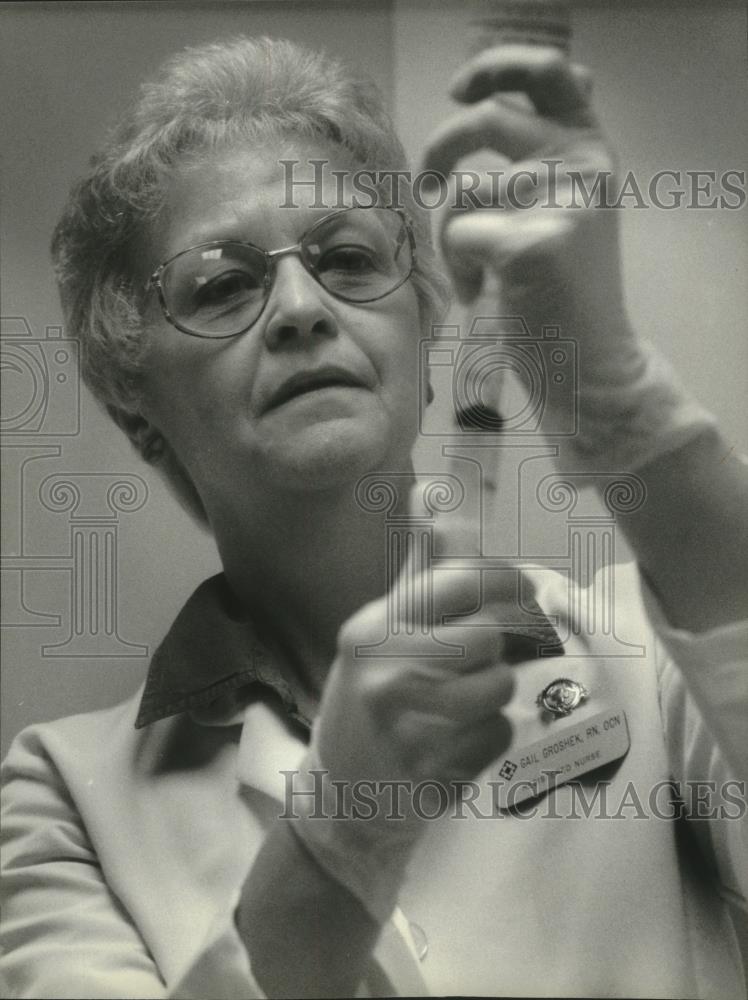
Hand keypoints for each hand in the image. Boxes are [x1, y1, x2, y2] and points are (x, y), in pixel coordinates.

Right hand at [290, 534, 522, 919]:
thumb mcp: (381, 629)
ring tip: (465, 700)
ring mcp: (405, 728)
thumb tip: (434, 494)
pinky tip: (456, 742)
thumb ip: (418, 567)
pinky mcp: (429, 776)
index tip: (524, 585)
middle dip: (495, 646)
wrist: (343, 793)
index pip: (459, 582)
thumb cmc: (370, 695)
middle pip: (488, 636)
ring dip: (493, 694)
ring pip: (498, 688)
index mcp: (373, 628)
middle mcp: (384, 673)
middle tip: (482, 656)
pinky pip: (497, 738)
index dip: (507, 578)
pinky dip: (489, 739)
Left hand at [424, 45, 638, 367]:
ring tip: (481, 275)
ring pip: (463, 190)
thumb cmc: (564, 292)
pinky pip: (456, 235)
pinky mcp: (528, 243)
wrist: (591, 362)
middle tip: (428, 182)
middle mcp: (582, 164)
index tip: (460, 90)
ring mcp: (557, 202)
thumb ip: (544, 154)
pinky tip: (485, 294)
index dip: (497, 66)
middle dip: (441, 145)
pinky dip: (458, 269)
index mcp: (592, 149)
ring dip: (455, 236)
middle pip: (488, 116)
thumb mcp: (567, 208)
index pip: (550, 71)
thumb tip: (495, 99)